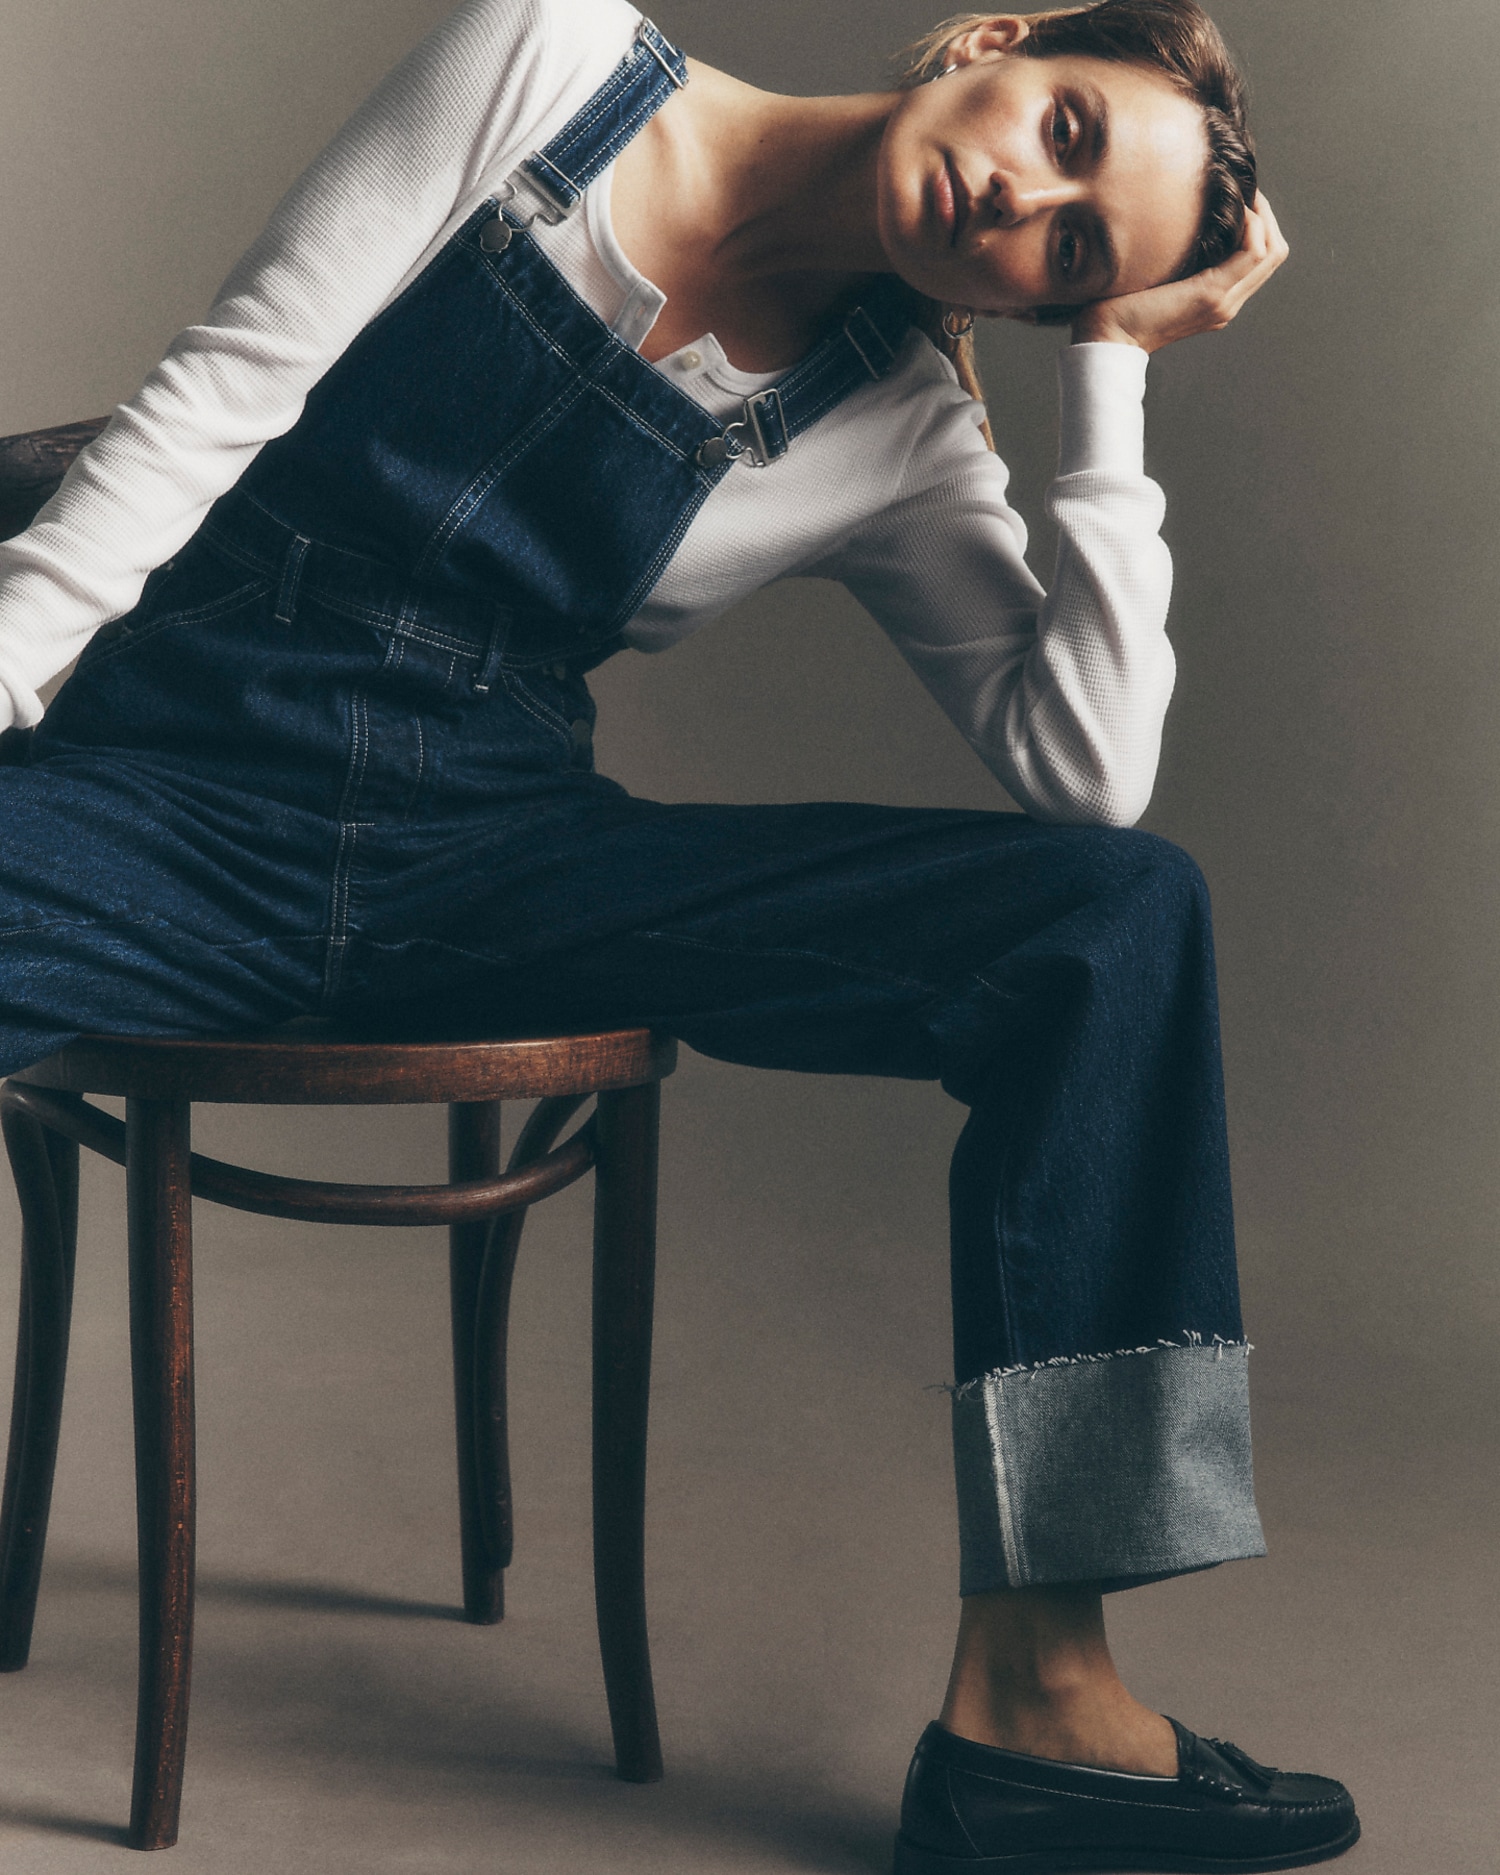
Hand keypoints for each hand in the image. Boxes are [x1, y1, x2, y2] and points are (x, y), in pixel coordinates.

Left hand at [1068, 192, 1288, 353]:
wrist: (1107, 337)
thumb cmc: (1118, 305)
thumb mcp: (1155, 274)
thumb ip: (1175, 256)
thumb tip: (1178, 219)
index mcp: (1217, 300)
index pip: (1260, 259)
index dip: (1260, 224)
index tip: (1241, 197)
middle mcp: (1227, 304)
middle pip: (1274, 253)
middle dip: (1267, 215)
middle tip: (1247, 189)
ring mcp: (1223, 302)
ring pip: (1271, 251)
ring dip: (1262, 216)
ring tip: (1242, 194)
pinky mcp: (1211, 295)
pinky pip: (1253, 253)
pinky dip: (1250, 226)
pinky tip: (1233, 209)